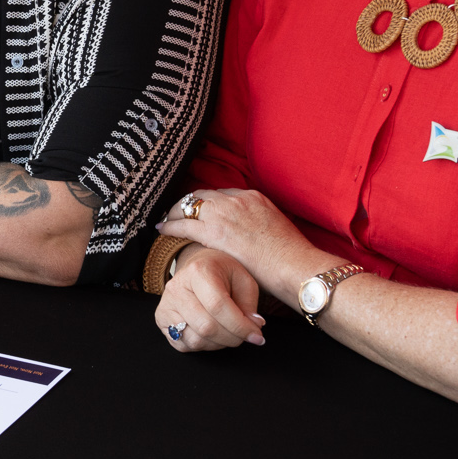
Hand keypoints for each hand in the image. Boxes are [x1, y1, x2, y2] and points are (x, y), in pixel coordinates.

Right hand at [155, 244, 267, 351]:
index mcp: (198, 271)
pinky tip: (214, 335)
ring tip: (230, 334)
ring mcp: (166, 305)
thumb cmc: (223, 273)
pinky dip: (204, 346)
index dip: (240, 326)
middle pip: (206, 326)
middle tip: (246, 336)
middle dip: (232, 338)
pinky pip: (183, 345)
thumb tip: (253, 326)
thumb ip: (250, 303)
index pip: (218, 306)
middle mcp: (176, 287)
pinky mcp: (161, 319)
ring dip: (219, 344)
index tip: (257, 335)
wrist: (199, 266)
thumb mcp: (243, 279)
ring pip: (195, 339)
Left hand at [158, 188, 313, 302]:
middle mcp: (237, 199)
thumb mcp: (277, 228)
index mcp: (254, 197)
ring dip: (176, 212)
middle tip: (179, 212)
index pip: (223, 193)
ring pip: (190, 205)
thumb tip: (252, 235)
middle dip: (189, 204)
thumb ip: (260, 225)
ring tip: (167, 219)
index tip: (202, 211)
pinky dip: (170, 225)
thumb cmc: (290, 256)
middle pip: (203, 195)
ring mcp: (225, 212)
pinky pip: (183, 224)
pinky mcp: (215, 231)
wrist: (294, 265)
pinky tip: (162, 230)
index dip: (209, 203)